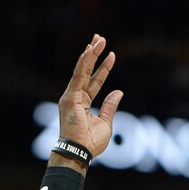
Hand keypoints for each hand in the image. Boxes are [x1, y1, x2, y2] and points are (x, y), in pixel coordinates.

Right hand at [56, 34, 122, 160]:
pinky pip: (78, 76)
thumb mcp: (106, 122)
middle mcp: (75, 97)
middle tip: (100, 38)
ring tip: (98, 39)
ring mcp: (71, 96)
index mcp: (83, 103)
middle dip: (94, 54)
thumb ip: (110, 106)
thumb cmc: (91, 142)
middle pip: (86, 71)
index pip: (95, 81)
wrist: (81, 152)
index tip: (112, 55)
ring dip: (90, 54)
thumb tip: (118, 92)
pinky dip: (83, 63)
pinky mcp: (70, 97)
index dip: (104, 69)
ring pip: (82, 70)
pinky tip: (89, 50)